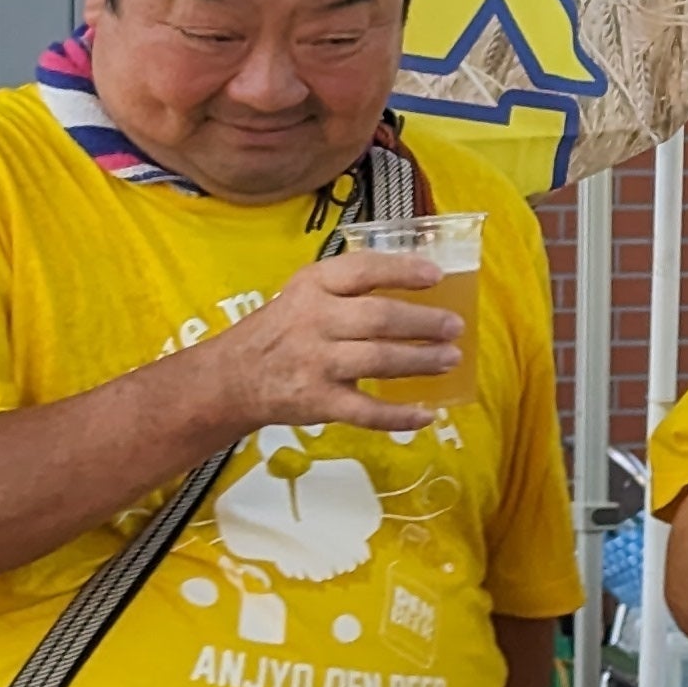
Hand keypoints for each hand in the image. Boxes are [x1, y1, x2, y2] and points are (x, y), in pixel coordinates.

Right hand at [182, 252, 466, 435]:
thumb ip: (349, 287)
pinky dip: (398, 416)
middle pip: (379, 318)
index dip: (402, 271)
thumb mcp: (304, 293)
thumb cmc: (281, 330)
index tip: (436, 276)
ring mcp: (315, 363)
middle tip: (455, 327)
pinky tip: (425, 414)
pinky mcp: (317, 402)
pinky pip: (365, 412)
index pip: (362, 270)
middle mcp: (313, 321)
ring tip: (450, 359)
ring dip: (421, 361)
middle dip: (424, 323)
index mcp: (312, 286)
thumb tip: (419, 288)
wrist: (232, 378)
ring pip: (378, 361)